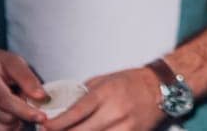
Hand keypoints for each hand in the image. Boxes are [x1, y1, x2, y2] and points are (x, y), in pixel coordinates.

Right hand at [0, 45, 48, 130]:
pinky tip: (4, 114)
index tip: (42, 117)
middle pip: (4, 118)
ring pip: (0, 130)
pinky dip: (3, 128)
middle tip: (24, 101)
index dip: (25, 111)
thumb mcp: (12, 60)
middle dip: (22, 114)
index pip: (5, 101)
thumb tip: (42, 97)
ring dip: (14, 122)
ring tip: (13, 106)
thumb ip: (28, 78)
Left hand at [43, 65, 164, 130]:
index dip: (57, 123)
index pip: (75, 112)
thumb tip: (62, 108)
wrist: (162, 88)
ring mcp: (125, 127)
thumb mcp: (105, 80)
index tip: (44, 126)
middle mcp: (114, 111)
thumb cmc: (130, 82)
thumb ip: (84, 94)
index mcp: (106, 93)